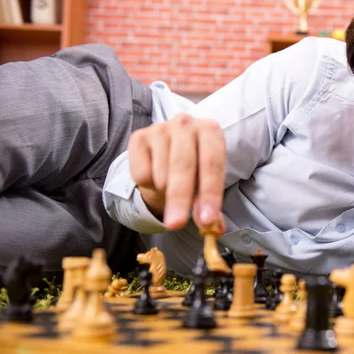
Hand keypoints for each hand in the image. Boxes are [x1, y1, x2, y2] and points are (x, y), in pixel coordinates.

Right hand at [127, 114, 225, 230]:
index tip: (205, 220)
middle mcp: (185, 124)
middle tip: (177, 225)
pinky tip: (155, 180)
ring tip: (170, 194)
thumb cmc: (195, 167)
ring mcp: (160, 128)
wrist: (168, 149)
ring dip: (165, 194)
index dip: (209, 194)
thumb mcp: (207, 184)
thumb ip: (210, 207)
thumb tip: (214, 230)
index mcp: (211, 131)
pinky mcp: (138, 137)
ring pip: (161, 172)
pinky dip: (148, 186)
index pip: (212, 164)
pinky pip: (141, 172)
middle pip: (183, 165)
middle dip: (180, 199)